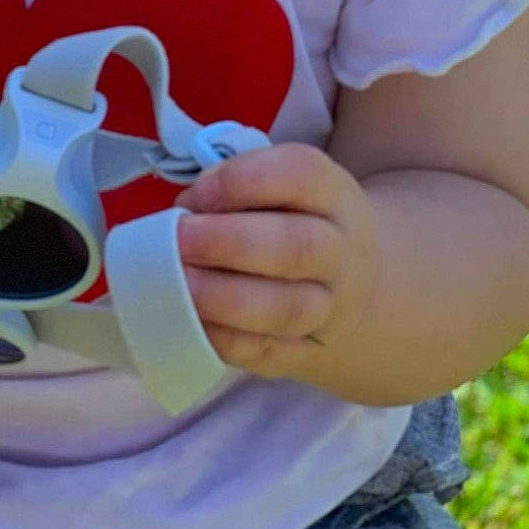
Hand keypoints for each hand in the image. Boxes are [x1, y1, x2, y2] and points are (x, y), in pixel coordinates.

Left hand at [174, 143, 377, 382]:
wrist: (351, 284)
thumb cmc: (296, 218)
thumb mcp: (283, 185)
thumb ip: (236, 186)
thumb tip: (188, 209)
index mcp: (332, 193)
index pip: (302, 176)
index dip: (245, 179)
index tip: (200, 190)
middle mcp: (339, 251)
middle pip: (295, 247)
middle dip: (227, 242)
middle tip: (177, 239)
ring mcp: (329, 307)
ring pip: (286, 309)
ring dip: (224, 298)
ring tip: (179, 283)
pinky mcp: (308, 352)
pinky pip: (268, 353)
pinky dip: (226, 339)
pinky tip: (191, 319)